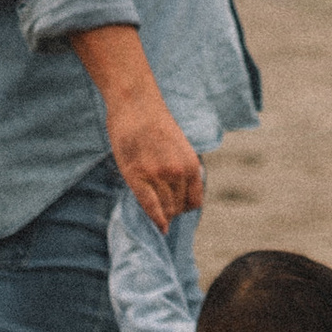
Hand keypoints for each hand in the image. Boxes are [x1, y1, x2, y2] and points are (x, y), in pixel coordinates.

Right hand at [69, 23, 205, 232]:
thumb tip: (179, 193)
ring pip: (165, 210)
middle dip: (171, 211)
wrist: (136, 104)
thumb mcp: (179, 147)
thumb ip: (181, 170)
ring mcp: (158, 176)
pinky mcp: (138, 176)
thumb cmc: (155, 124)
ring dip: (162, 214)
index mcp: (192, 165)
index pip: (194, 202)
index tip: (176, 206)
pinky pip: (150, 207)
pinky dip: (155, 220)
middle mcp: (179, 173)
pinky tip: (159, 226)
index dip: (185, 207)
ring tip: (154, 209)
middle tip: (161, 206)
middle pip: (178, 208)